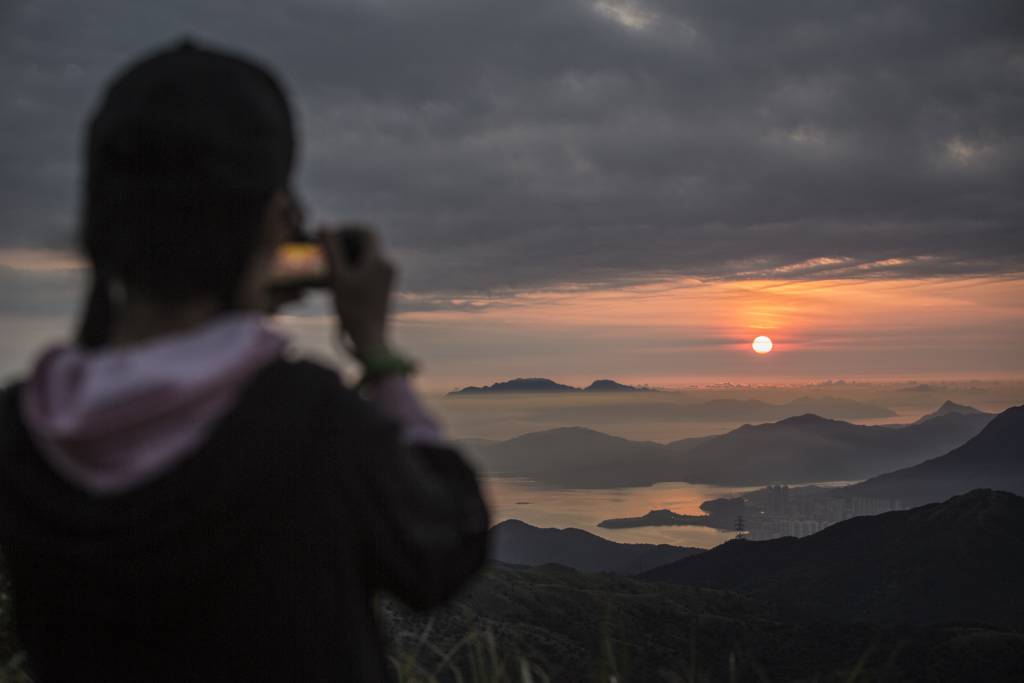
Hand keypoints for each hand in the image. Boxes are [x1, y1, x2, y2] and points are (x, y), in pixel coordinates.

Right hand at [319, 226, 394, 353]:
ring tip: (330, 264)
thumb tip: (324, 227)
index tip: (331, 235)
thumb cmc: (353, 310)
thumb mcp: (338, 278)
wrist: (370, 339)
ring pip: (367, 256)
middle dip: (346, 242)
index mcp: (379, 260)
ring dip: (349, 255)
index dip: (348, 229)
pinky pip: (370, 269)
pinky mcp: (384, 287)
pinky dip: (354, 267)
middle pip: (367, 243)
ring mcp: (388, 277)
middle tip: (326, 248)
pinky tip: (339, 279)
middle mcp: (387, 265)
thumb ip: (332, 250)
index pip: (366, 231)